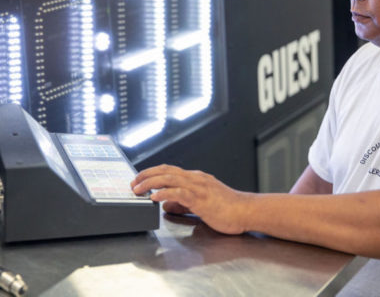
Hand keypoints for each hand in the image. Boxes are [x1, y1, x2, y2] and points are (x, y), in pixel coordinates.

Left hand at [131, 164, 250, 233]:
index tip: (139, 178)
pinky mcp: (201, 198)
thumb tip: (165, 205)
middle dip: (147, 174)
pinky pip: (179, 193)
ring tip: (138, 188)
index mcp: (195, 178)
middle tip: (133, 182)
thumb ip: (182, 204)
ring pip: (169, 178)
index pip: (169, 170)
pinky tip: (154, 197)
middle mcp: (195, 178)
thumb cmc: (227, 208)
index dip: (153, 172)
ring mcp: (198, 186)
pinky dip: (164, 193)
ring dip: (151, 182)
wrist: (246, 211)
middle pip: (166, 170)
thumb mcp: (200, 204)